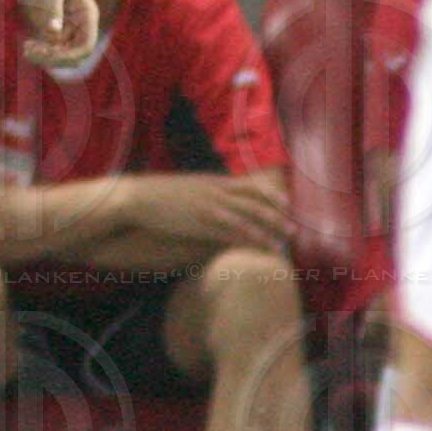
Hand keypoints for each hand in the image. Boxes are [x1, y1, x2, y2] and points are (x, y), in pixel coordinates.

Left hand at [18, 0, 98, 67]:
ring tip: (27, 48)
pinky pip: (50, 48)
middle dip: (53, 58)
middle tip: (30, 51)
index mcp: (87, 14)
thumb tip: (52, 33)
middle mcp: (80, 24)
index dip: (68, 55)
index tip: (46, 52)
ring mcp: (68, 27)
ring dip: (45, 56)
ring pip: (60, 54)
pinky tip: (28, 44)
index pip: (85, 46)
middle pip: (73, 55)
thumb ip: (52, 8)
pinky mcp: (54, 28)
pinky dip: (40, 51)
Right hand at [154, 174, 295, 256]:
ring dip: (269, 229)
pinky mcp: (202, 224)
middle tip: (295, 227)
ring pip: (249, 218)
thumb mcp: (188, 187)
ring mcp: (210, 207)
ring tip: (285, 241)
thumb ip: (205, 191)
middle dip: (278, 214)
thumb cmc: (159, 194)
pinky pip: (232, 233)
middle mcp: (216, 192)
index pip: (250, 186)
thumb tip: (216, 195)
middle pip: (256, 201)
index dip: (271, 195)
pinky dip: (250, 240)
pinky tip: (260, 248)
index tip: (288, 203)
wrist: (137, 197)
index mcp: (214, 182)